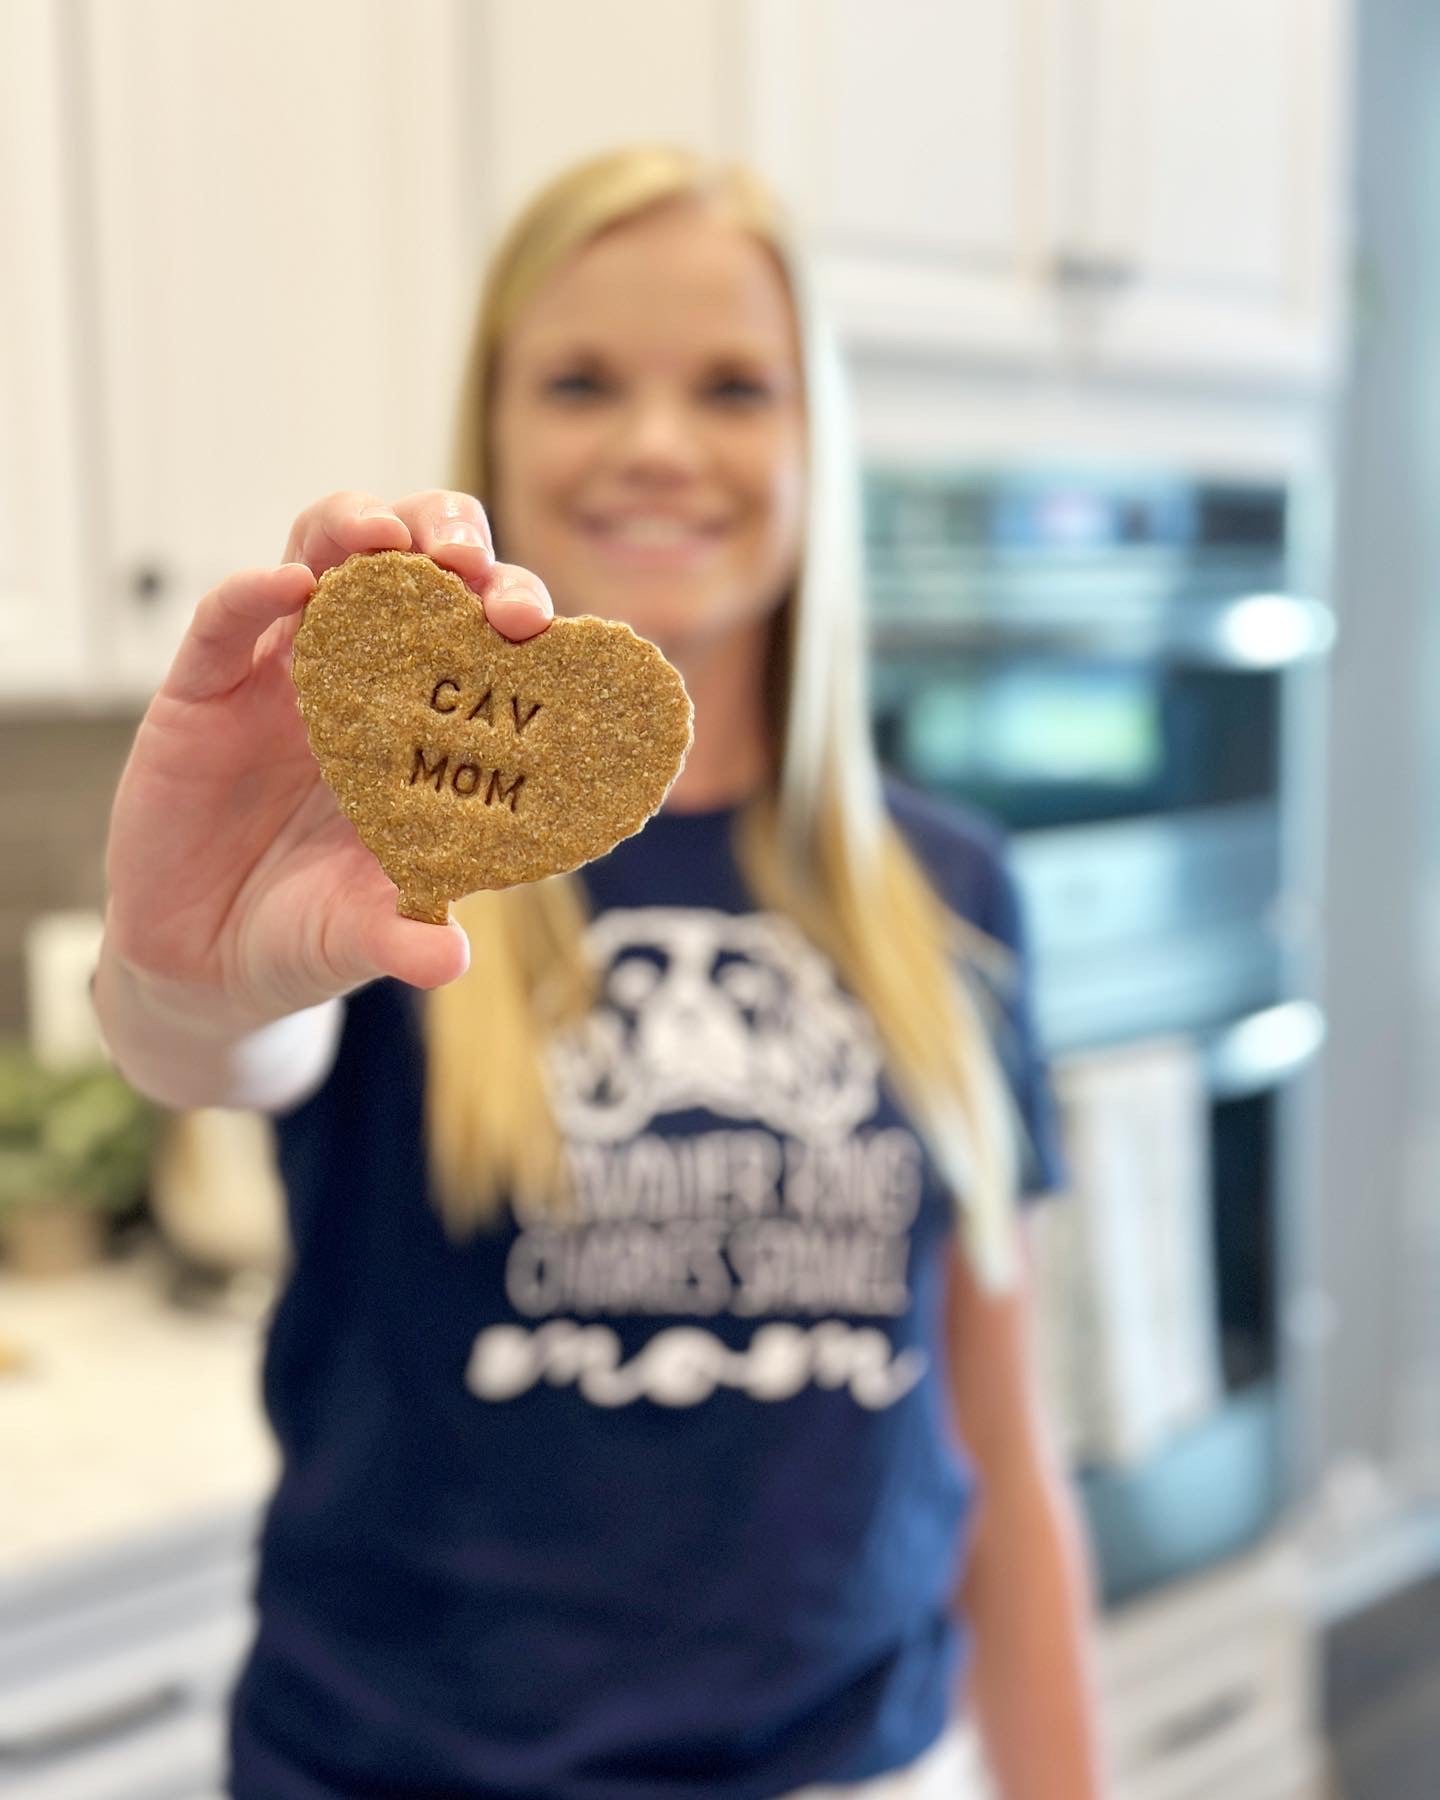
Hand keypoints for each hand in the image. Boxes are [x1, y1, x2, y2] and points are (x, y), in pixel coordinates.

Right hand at [102, 490, 552, 1026]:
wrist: (204, 964)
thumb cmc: (312, 932)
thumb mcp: (363, 934)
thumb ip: (404, 934)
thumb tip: (449, 959)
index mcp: (426, 722)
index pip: (482, 633)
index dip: (511, 608)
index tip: (534, 623)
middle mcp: (363, 680)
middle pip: (413, 565)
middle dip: (448, 539)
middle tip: (468, 564)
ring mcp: (281, 674)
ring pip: (320, 557)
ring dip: (356, 527)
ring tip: (386, 537)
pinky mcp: (203, 691)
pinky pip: (223, 621)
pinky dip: (252, 593)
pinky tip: (286, 585)